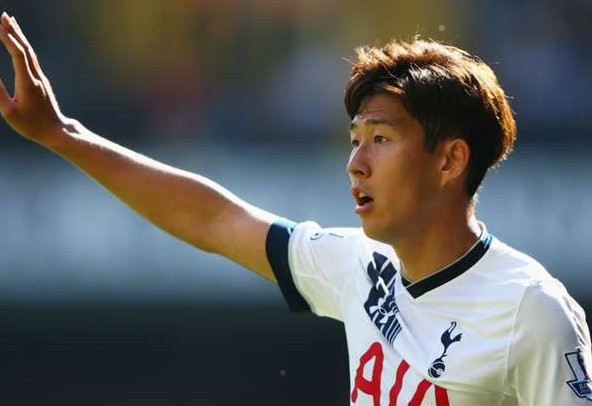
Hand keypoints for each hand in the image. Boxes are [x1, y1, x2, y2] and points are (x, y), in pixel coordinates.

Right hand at [0, 12, 68, 144]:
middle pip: (25, 49)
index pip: (17, 55)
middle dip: (14, 31)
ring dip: (20, 36)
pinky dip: (24, 47)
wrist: (56, 131)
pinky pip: (32, 59)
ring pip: (30, 53)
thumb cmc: (32, 125)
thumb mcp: (9, 112)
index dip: (8, 39)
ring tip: (9, 22)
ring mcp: (41, 79)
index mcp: (27, 82)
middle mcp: (36, 77)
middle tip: (3, 15)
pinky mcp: (42, 82)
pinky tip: (19, 43)